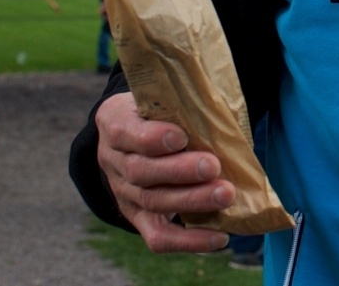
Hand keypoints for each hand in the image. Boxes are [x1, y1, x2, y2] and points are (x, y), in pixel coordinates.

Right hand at [94, 92, 232, 252]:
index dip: (152, 138)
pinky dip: (190, 240)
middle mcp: (113, 160)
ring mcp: (123, 193)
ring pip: (152, 202)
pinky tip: (219, 237)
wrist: (132, 136)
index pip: (125, 132)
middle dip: (180, 171)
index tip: (181, 136)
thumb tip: (224, 115)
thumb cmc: (157, 111)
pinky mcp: (138, 218)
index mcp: (115, 122)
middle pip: (140, 171)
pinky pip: (158, 237)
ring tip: (225, 195)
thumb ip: (181, 103)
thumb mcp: (159, 97)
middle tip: (213, 166)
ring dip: (192, 200)